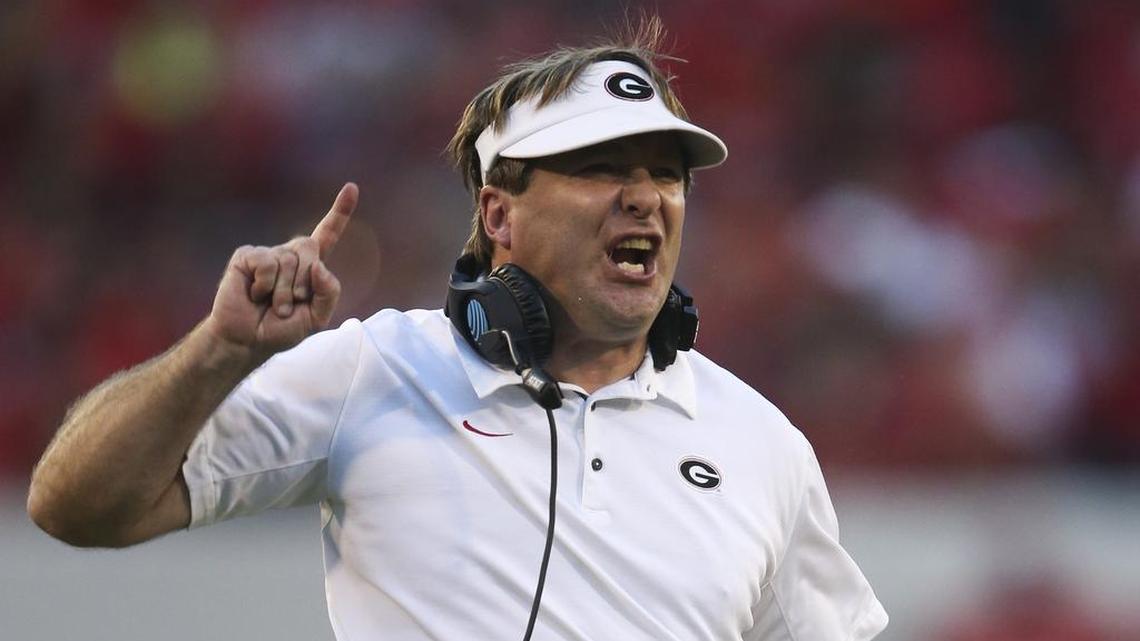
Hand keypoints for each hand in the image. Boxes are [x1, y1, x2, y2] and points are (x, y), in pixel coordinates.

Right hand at [205, 183, 357, 362]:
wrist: (247, 341)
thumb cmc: (280, 330)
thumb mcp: (316, 319)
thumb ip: (329, 293)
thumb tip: (319, 265)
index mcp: (310, 267)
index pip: (328, 235)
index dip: (340, 212)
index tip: (352, 187)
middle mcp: (290, 255)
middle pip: (311, 248)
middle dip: (304, 283)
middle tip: (290, 304)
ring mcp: (268, 254)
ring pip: (288, 261)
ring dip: (284, 292)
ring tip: (272, 305)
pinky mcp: (247, 256)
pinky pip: (266, 263)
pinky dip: (264, 285)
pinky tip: (255, 295)